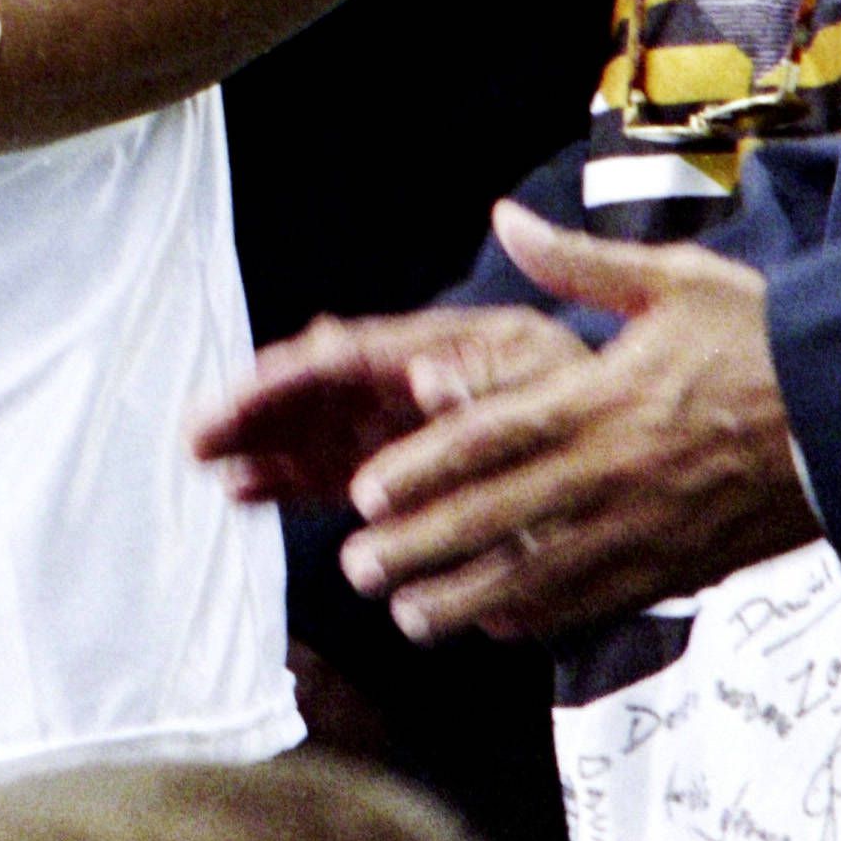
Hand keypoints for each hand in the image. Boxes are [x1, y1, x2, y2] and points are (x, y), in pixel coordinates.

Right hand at [190, 303, 589, 510]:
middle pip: (318, 390)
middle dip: (255, 411)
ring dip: (261, 446)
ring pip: (316, 431)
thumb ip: (487, 386)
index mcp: (443, 348)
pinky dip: (290, 480)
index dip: (289, 376)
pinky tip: (247, 493)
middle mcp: (412, 382)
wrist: (644, 454)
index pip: (348, 355)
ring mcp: (406, 427)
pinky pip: (334, 470)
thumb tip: (425, 378)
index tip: (239, 397)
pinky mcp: (407, 470)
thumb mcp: (553, 385)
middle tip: (196, 437)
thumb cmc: (598, 403)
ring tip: (209, 466)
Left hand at [328, 201, 818, 642]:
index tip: (363, 493)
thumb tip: (506, 217)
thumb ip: (578, 261)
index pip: (491, 440)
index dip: (423, 469)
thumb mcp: (674, 281)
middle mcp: (613, 472)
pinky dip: (543, 616)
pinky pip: (598, 598)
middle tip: (356, 568)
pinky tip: (497, 625)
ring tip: (406, 617)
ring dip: (466, 598)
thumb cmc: (762, 341)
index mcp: (601, 400)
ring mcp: (645, 527)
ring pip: (541, 573)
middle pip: (498, 517)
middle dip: (421, 546)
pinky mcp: (679, 563)